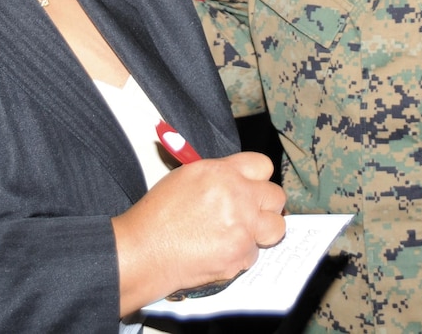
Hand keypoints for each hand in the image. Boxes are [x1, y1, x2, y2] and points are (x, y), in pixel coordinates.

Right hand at [112, 152, 285, 314]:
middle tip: (252, 211)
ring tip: (241, 232)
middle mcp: (238, 197)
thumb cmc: (158, 214)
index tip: (254, 185)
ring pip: (276, 228)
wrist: (145, 249)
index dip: (258, 177)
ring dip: (263, 230)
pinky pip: (254, 254)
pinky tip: (220, 251)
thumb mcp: (186, 176)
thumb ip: (218, 174)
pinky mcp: (240, 257)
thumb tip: (236, 177)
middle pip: (276, 196)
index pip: (263, 165)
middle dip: (267, 204)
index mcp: (223, 172)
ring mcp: (242, 228)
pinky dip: (241, 254)